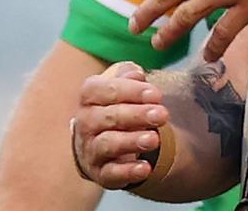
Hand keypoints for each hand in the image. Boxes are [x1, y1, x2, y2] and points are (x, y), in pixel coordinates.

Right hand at [72, 62, 166, 188]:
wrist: (107, 139)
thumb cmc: (119, 105)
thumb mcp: (123, 84)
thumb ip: (128, 74)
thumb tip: (135, 74)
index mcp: (89, 98)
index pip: (99, 90)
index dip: (128, 91)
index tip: (156, 94)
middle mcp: (85, 123)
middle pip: (107, 117)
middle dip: (136, 115)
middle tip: (162, 115)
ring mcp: (91, 149)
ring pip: (107, 144)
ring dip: (131, 141)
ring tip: (154, 139)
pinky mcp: (101, 173)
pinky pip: (111, 174)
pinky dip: (128, 172)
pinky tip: (145, 168)